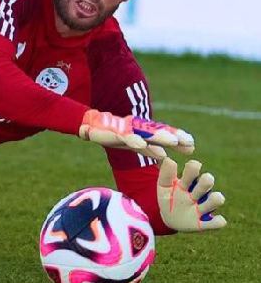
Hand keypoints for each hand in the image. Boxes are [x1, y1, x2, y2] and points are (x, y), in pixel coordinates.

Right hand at [78, 109, 194, 159]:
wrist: (90, 125)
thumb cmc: (112, 135)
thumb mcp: (133, 144)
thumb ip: (149, 149)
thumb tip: (166, 157)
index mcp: (143, 133)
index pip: (163, 134)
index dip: (177, 137)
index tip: (192, 143)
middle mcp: (138, 130)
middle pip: (160, 133)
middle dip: (175, 137)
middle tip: (189, 142)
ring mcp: (128, 131)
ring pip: (146, 134)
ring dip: (160, 137)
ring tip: (173, 142)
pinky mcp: (115, 133)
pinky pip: (126, 137)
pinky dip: (134, 140)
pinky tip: (141, 143)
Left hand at [157, 158, 226, 231]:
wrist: (169, 220)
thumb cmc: (167, 199)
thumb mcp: (163, 188)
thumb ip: (165, 175)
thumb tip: (169, 160)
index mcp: (186, 182)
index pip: (194, 169)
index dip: (193, 166)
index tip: (190, 167)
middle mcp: (197, 193)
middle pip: (207, 181)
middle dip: (206, 181)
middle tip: (201, 183)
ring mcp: (201, 208)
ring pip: (217, 199)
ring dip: (215, 199)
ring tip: (207, 201)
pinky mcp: (203, 223)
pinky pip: (218, 223)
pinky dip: (218, 221)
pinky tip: (217, 220)